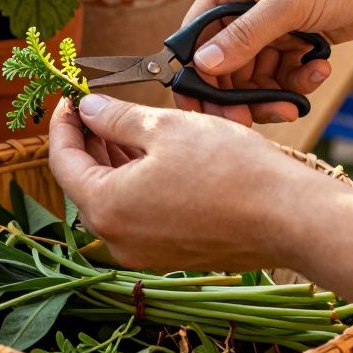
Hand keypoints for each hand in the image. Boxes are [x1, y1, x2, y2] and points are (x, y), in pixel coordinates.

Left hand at [47, 94, 337, 271]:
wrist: (289, 217)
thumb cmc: (229, 170)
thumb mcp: (165, 127)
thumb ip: (116, 118)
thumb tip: (89, 109)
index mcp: (106, 207)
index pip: (63, 161)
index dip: (63, 124)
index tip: (69, 98)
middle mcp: (117, 239)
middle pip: (84, 183)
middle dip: (87, 141)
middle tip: (93, 106)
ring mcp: (144, 252)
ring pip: (112, 199)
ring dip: (111, 161)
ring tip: (120, 123)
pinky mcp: (170, 254)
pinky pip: (137, 214)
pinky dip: (134, 182)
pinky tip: (147, 153)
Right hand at [179, 0, 352, 123]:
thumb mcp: (290, 3)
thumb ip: (245, 37)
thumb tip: (202, 65)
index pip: (196, 36)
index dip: (194, 73)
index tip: (200, 107)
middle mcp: (247, 7)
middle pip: (224, 64)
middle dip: (238, 94)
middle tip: (249, 119)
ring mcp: (275, 26)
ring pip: (255, 76)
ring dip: (271, 94)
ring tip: (293, 102)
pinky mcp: (300, 41)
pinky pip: (284, 75)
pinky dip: (297, 82)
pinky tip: (318, 70)